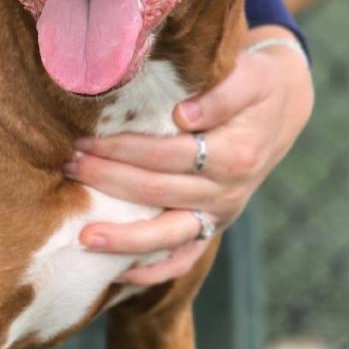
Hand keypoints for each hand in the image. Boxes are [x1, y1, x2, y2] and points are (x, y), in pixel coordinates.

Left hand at [63, 26, 313, 285]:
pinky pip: (182, 259)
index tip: (84, 139)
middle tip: (68, 166)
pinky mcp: (211, 228)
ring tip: (82, 236)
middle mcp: (227, 192)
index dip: (123, 149)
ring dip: (123, 238)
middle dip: (107, 180)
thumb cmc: (257, 85)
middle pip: (156, 193)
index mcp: (234, 155)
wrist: (281, 108)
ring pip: (167, 237)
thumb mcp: (251, 76)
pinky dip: (151, 270)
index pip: (167, 155)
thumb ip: (221, 94)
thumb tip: (183, 114)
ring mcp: (218, 215)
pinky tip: (115, 272)